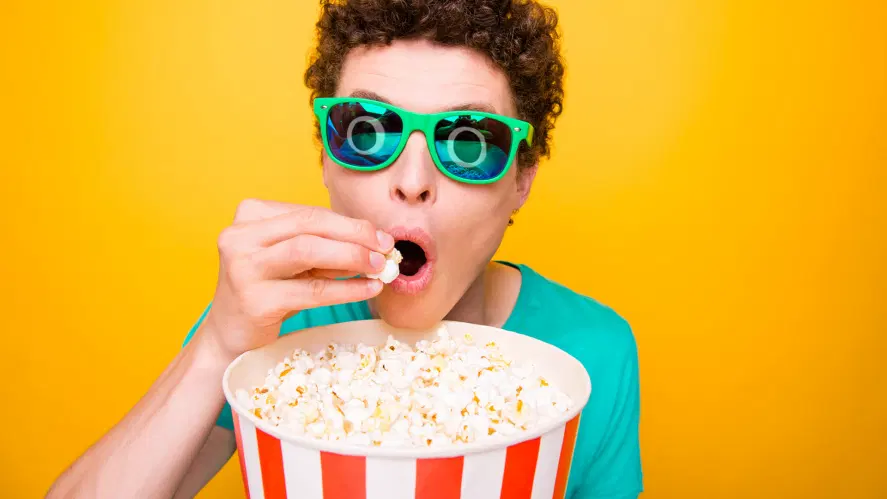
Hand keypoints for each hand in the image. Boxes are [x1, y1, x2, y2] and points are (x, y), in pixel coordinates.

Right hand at [197, 199, 393, 361]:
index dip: (349, 223)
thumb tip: (375, 243)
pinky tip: (368, 289)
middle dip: (354, 234)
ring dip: (351, 257)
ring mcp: (243, 267)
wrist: (231, 335)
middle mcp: (239, 236)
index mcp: (249, 215)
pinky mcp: (254, 300)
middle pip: (309, 225)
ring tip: (379, 267)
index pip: (308, 213)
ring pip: (307, 250)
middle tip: (386, 247)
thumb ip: (324, 246)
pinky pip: (310, 291)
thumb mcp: (292, 261)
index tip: (380, 235)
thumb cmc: (268, 290)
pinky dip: (345, 289)